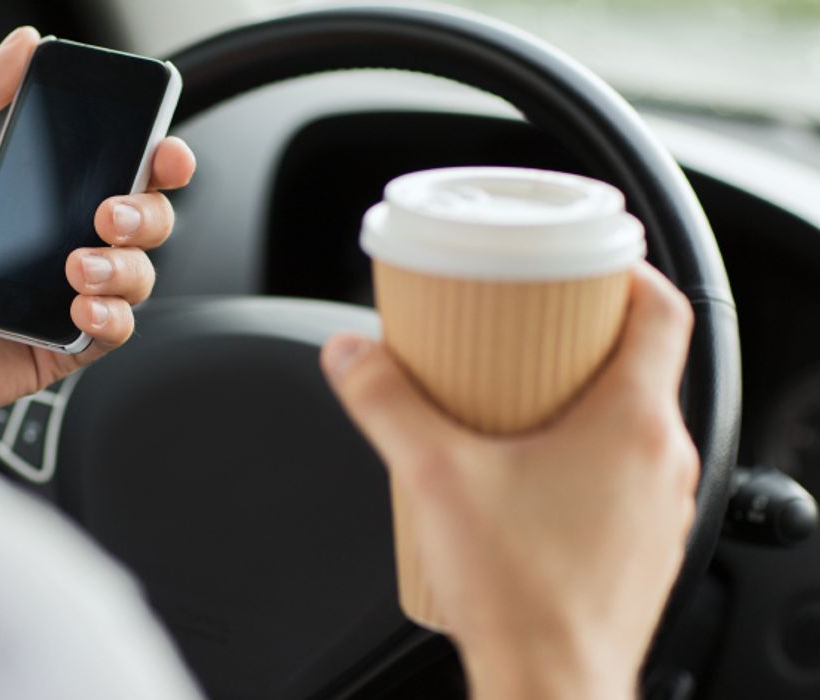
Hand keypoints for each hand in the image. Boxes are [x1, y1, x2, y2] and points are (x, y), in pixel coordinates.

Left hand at [0, 27, 195, 430]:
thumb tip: (26, 42)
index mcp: (34, 193)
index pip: (117, 168)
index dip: (154, 158)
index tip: (164, 152)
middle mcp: (55, 243)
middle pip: (144, 219)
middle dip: (144, 212)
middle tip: (107, 213)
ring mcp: (61, 296)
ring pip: (139, 274)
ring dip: (125, 266)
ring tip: (77, 267)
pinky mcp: (60, 346)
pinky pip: (116, 330)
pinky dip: (110, 316)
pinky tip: (78, 307)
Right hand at [321, 263, 698, 699]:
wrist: (551, 686)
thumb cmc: (520, 596)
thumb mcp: (435, 476)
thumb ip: (385, 402)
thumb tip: (351, 354)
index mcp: (634, 424)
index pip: (663, 312)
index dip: (627, 272)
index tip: (588, 261)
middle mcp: (663, 461)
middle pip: (640, 363)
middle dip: (582, 334)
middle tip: (526, 325)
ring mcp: (659, 507)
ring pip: (633, 421)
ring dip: (582, 395)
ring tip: (516, 395)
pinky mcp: (641, 544)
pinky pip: (624, 472)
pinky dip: (586, 450)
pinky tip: (526, 469)